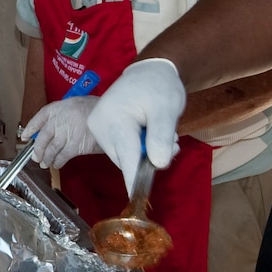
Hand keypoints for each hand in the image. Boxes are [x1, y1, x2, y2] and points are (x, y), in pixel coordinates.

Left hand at [21, 96, 99, 167]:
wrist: (112, 113)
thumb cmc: (97, 108)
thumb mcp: (77, 103)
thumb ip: (64, 114)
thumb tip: (54, 129)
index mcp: (58, 107)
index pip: (39, 118)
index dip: (30, 128)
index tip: (25, 136)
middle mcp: (59, 120)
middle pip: (43, 137)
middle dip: (38, 149)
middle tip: (36, 157)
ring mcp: (66, 133)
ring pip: (51, 149)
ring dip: (47, 158)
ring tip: (45, 163)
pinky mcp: (75, 145)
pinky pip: (62, 156)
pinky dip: (58, 161)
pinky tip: (56, 164)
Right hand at [88, 58, 185, 191]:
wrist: (150, 71)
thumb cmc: (159, 86)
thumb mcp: (167, 109)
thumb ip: (161, 137)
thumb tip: (157, 164)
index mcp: (113, 119)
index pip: (126, 156)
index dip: (134, 181)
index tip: (136, 200)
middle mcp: (99, 126)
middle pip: (127, 158)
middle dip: (150, 158)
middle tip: (173, 142)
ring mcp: (99, 129)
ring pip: (126, 156)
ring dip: (146, 153)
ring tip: (164, 133)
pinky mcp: (103, 131)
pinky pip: (123, 149)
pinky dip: (139, 148)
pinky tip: (151, 133)